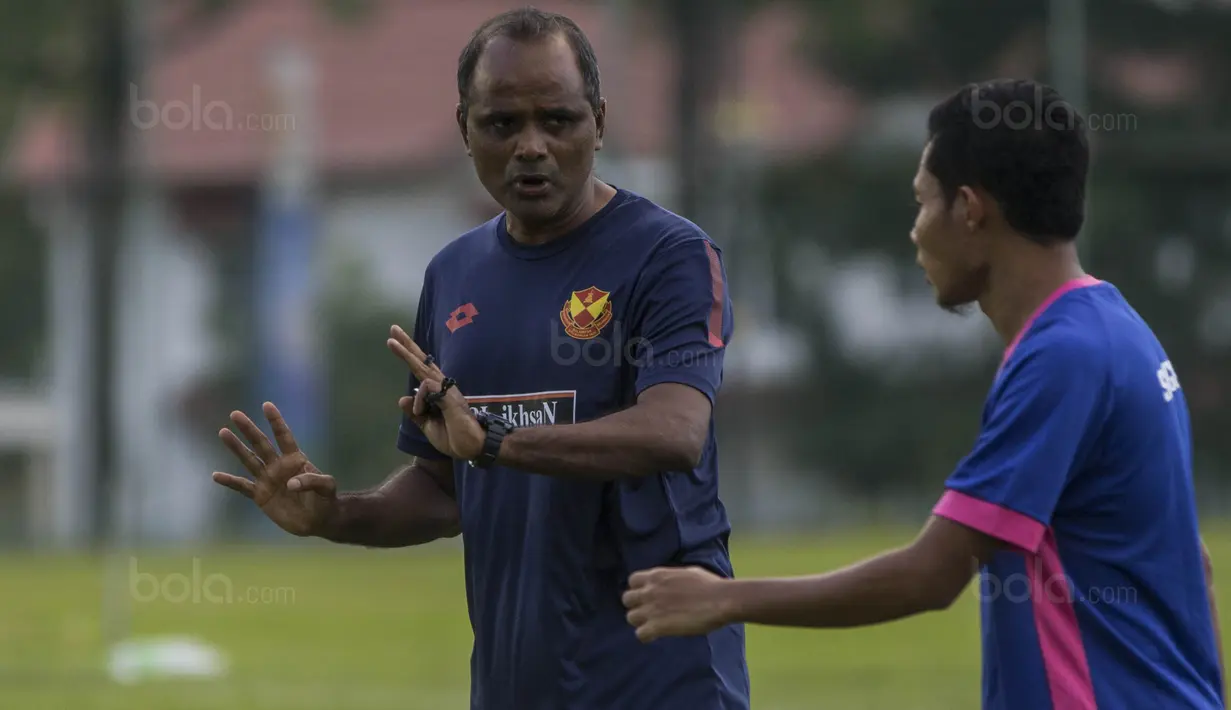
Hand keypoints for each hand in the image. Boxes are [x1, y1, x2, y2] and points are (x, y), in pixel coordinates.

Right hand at [212, 402, 338, 537]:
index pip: (284, 437)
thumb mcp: (326, 487)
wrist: (318, 521)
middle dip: (249, 429)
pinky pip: (242, 487)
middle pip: (261, 444)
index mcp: (295, 459)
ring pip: (249, 460)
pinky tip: (216, 475)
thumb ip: (312, 481)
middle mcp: (278, 466)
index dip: (276, 422)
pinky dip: (229, 482)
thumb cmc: (325, 500)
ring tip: (223, 432)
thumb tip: (290, 484)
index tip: (266, 405)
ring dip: (236, 447)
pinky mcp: (261, 496)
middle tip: (235, 414)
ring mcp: (268, 480)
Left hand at [387, 324, 483, 460]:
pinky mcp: (449, 397)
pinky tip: (423, 411)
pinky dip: (421, 400)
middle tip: (393, 328)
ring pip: (422, 368)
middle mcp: (443, 387)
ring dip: (405, 355)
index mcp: (438, 393)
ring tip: (390, 342)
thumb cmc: (455, 438)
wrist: (474, 448)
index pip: (422, 370)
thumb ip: (416, 413)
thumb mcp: (428, 427)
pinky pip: (428, 387)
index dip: (410, 356)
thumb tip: (402, 398)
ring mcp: (446, 391)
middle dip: (407, 344)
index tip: (395, 342)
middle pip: (423, 361)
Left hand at [622, 566, 734, 642]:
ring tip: (653, 625)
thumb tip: (671, 582)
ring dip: (640, 622)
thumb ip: (671, 578)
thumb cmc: (709, 585)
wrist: (719, 599)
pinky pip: (640, 634)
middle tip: (649, 612)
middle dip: (636, 606)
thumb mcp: (686, 572)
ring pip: (631, 617)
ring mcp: (651, 609)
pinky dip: (647, 636)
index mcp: (657, 575)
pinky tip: (657, 636)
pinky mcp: (657, 626)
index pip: (632, 581)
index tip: (647, 596)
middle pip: (626, 599)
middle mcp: (649, 591)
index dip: (639, 589)